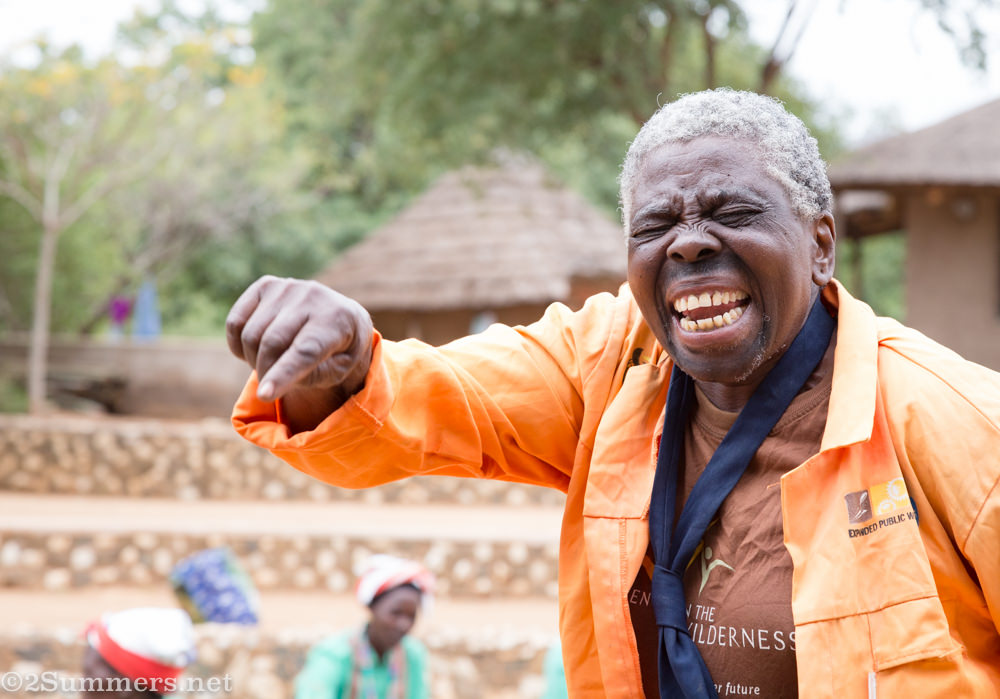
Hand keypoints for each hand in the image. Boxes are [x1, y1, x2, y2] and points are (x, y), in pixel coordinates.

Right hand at [226, 275, 373, 406]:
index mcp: (337, 319)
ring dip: (254, 360)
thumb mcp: (340, 370)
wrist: (342, 313)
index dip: (283, 374)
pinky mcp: (266, 285)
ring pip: (251, 335)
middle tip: (271, 386)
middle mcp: (312, 296)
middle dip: (266, 373)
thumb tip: (270, 385)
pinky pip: (235, 322)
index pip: (305, 351)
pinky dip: (238, 345)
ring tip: (271, 363)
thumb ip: (311, 377)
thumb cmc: (341, 349)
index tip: (264, 396)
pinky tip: (256, 349)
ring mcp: (287, 287)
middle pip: (272, 343)